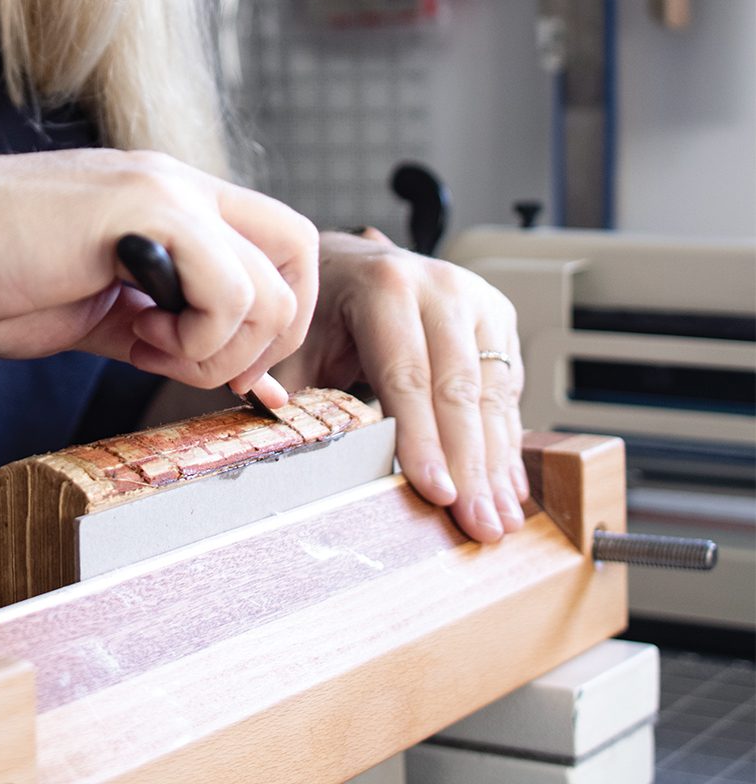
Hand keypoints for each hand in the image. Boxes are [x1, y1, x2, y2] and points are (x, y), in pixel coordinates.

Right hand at [0, 150, 318, 407]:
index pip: (276, 243)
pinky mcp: (145, 210)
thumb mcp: (96, 309)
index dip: (273, 317)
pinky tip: (138, 337)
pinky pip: (230, 290)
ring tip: (151, 347)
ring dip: (224, 344)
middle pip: (300, 249)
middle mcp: (179, 183)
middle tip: (210, 368)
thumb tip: (220, 372)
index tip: (226, 370)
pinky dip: (198, 337)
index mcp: (169, 199)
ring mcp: (165, 191)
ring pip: (273, 283)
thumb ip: (159, 327)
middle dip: (276, 332)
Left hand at [274, 228, 525, 543]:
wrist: (354, 265)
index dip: (423, 439)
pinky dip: (507, 444)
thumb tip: (282, 444)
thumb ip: (289, 389)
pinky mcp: (499, 319)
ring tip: (498, 521)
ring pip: (492, 394)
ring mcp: (477, 300)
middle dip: (470, 465)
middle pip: (458, 389)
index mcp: (384, 286)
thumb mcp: (299, 340)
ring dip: (497, 465)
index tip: (437, 493)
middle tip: (478, 524)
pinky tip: (506, 489)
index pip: (407, 376)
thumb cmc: (324, 309)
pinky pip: (507, 391)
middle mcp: (439, 287)